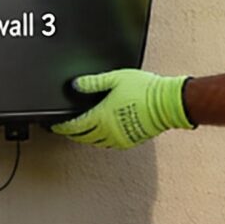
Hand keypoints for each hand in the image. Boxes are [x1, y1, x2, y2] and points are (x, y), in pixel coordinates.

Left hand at [54, 69, 192, 149]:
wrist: (168, 102)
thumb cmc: (145, 90)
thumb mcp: (115, 79)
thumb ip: (93, 83)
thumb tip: (75, 84)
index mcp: (102, 116)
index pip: (75, 126)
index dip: (62, 126)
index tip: (56, 126)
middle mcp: (108, 131)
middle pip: (83, 137)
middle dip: (73, 134)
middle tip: (67, 130)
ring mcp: (120, 138)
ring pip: (96, 142)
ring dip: (87, 138)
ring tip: (83, 132)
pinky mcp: (131, 140)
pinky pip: (110, 144)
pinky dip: (102, 140)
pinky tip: (104, 134)